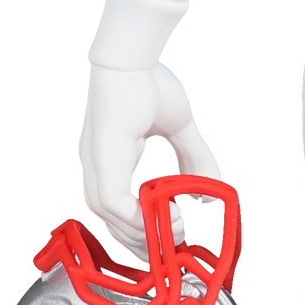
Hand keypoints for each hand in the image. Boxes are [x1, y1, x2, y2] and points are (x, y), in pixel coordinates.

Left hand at [76, 62, 224, 262]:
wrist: (134, 55)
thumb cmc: (149, 82)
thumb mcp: (180, 128)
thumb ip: (194, 160)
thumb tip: (209, 194)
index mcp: (110, 155)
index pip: (116, 205)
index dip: (139, 226)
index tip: (168, 237)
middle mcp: (96, 162)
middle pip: (108, 217)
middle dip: (140, 239)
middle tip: (171, 249)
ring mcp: (95, 159)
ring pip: (107, 214)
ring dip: (140, 231)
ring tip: (172, 235)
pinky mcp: (101, 154)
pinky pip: (111, 200)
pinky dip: (134, 216)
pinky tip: (162, 218)